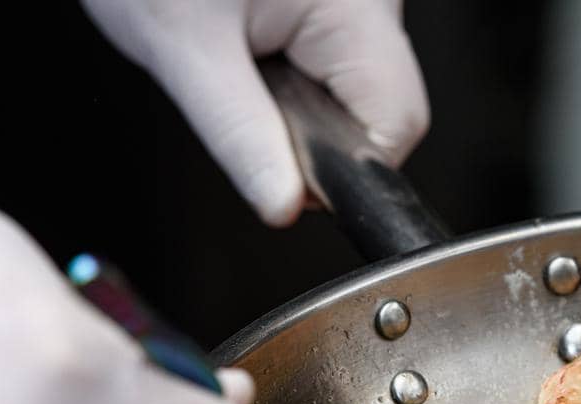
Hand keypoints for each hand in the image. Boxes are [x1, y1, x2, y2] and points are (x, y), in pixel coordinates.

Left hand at [83, 0, 429, 225]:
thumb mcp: (184, 50)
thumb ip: (239, 135)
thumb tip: (284, 206)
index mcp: (353, 6)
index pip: (396, 124)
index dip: (345, 168)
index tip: (287, 176)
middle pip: (380, 108)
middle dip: (316, 132)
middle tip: (246, 106)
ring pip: (354, 87)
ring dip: (301, 104)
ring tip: (238, 65)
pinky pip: (332, 58)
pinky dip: (291, 72)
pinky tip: (248, 48)